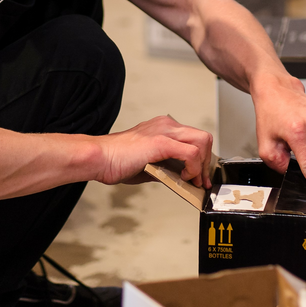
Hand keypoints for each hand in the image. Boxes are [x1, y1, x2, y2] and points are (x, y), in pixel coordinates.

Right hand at [95, 115, 212, 187]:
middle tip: (201, 181)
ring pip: (202, 142)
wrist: (100, 158)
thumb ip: (165, 166)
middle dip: (206, 162)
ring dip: (201, 165)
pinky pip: (191, 153)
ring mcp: (165, 131)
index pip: (194, 138)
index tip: (200, 176)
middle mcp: (166, 125)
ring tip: (192, 180)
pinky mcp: (162, 142)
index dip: (201, 159)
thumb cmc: (117, 161)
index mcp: (163, 127)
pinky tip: (183, 177)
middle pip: (203, 138)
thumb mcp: (148, 163)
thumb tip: (180, 177)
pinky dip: (193, 168)